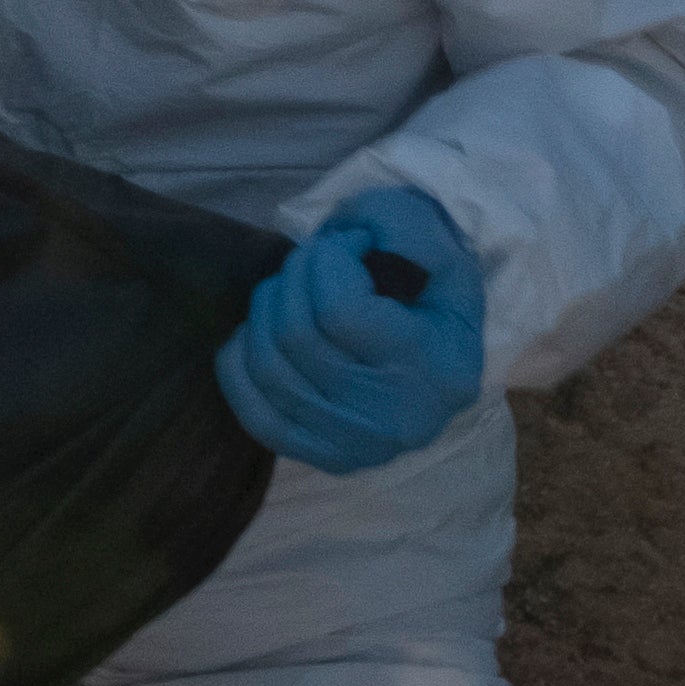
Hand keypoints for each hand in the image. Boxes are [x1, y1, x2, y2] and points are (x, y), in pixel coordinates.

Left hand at [217, 191, 486, 473]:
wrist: (437, 363)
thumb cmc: (433, 299)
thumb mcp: (442, 250)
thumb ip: (402, 228)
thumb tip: (350, 234)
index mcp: (435, 371)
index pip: (339, 311)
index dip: (328, 261)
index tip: (347, 244)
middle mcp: (392, 422)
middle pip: (296, 336)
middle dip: (294, 276)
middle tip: (313, 258)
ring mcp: (351, 448)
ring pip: (268, 367)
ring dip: (267, 309)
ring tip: (291, 288)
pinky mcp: (316, 456)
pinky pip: (252, 408)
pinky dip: (242, 360)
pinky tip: (263, 331)